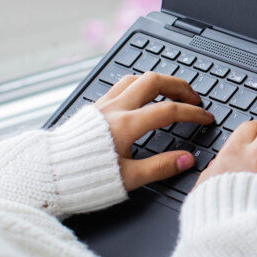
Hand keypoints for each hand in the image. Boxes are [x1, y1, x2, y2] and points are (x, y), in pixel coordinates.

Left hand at [94, 72, 213, 190]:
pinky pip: (120, 85)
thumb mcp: (128, 178)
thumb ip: (160, 167)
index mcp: (126, 125)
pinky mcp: (95, 107)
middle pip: (154, 81)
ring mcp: (104, 105)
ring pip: (136, 78)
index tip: (206, 118)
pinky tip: (142, 95)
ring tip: (172, 92)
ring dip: (158, 81)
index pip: (169, 110)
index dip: (193, 113)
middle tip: (194, 98)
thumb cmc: (84, 177)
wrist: (50, 173)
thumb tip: (187, 160)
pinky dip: (138, 85)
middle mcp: (116, 109)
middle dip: (179, 86)